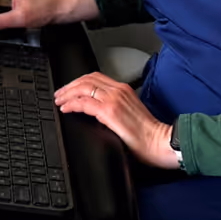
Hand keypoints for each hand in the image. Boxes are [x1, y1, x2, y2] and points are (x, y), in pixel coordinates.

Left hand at [54, 72, 178, 169]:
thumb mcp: (131, 112)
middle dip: (69, 86)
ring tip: (59, 101)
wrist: (161, 142)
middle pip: (86, 80)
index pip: (95, 77)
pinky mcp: (109, 112)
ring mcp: (113, 99)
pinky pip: (84, 103)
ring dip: (67, 93)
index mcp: (124, 89)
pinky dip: (72, 104)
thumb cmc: (150, 134)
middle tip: (59, 94)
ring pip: (82, 88)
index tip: (69, 89)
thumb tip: (99, 112)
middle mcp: (118, 90)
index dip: (79, 81)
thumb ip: (116, 107)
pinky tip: (66, 108)